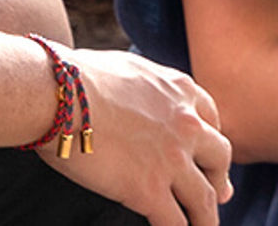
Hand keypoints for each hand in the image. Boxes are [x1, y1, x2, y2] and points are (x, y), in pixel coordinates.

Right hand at [43, 49, 233, 225]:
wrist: (58, 96)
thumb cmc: (76, 77)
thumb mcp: (129, 67)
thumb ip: (146, 83)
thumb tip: (136, 89)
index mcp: (181, 91)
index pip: (212, 119)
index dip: (211, 143)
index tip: (208, 157)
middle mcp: (187, 124)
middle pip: (219, 158)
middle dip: (219, 179)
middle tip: (220, 195)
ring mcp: (172, 159)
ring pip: (204, 198)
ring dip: (206, 218)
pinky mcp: (149, 189)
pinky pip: (174, 221)